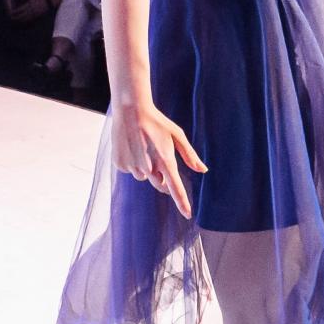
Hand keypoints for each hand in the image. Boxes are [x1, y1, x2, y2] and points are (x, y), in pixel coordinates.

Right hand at [113, 100, 206, 219]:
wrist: (130, 109)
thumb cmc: (156, 121)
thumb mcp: (177, 134)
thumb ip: (190, 155)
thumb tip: (203, 170)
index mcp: (165, 159)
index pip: (175, 187)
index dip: (182, 202)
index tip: (188, 214)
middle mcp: (148, 167)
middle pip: (159, 183)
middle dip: (162, 176)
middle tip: (159, 156)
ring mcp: (132, 167)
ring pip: (143, 176)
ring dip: (146, 168)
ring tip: (143, 146)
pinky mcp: (120, 164)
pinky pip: (130, 170)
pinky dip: (132, 162)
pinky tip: (132, 146)